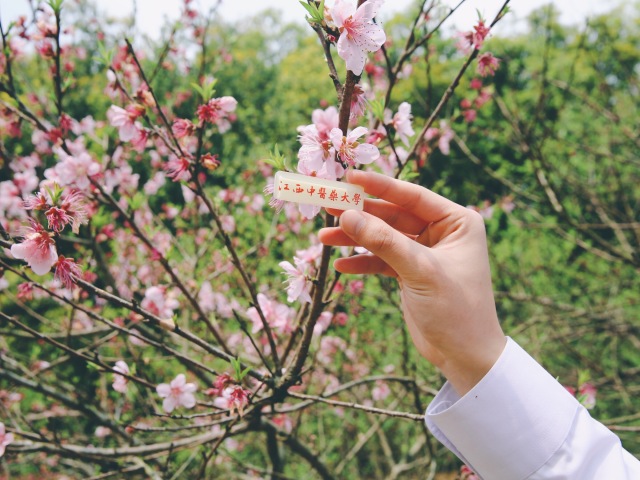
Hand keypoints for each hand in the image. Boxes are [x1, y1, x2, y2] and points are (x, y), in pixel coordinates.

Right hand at [319, 170, 505, 394]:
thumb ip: (384, 242)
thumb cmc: (456, 310)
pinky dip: (363, 263)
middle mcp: (441, 233)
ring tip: (324, 238)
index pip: (412, 196)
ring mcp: (424, 253)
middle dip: (361, 214)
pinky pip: (382, 260)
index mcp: (456, 222)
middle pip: (393, 216)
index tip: (350, 177)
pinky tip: (341, 266)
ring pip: (384, 238)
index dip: (380, 186)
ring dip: (356, 238)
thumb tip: (347, 216)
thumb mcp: (420, 271)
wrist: (466, 357)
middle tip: (328, 205)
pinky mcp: (411, 273)